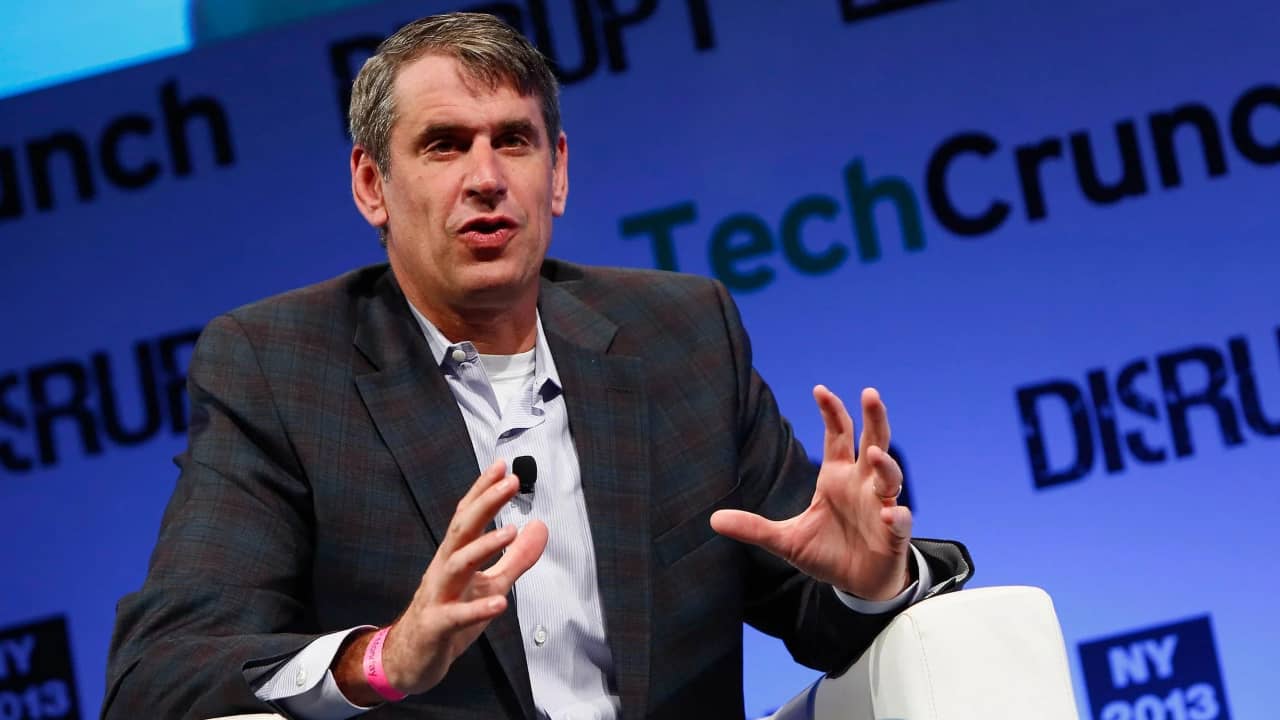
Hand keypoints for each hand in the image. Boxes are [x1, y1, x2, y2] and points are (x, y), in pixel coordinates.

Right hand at [336, 460, 546, 700]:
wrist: (411, 659)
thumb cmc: (449, 615)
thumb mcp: (490, 583)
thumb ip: (515, 558)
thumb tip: (540, 527)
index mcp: (455, 556)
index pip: (468, 516)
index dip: (484, 490)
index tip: (504, 466)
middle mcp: (443, 569)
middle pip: (462, 529)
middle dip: (486, 503)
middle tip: (511, 482)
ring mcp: (437, 596)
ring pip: (457, 564)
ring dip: (483, 547)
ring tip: (511, 533)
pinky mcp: (436, 626)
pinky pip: (455, 616)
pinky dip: (477, 608)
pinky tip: (499, 602)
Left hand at [710, 386, 911, 600]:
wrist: (858, 586)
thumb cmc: (827, 554)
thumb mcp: (786, 540)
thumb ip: (754, 527)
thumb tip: (713, 519)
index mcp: (836, 478)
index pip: (838, 436)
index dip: (831, 412)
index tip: (819, 389)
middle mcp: (861, 485)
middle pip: (873, 441)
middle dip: (873, 418)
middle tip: (869, 394)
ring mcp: (880, 506)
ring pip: (890, 476)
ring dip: (886, 464)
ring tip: (874, 454)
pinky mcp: (893, 533)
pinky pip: (899, 520)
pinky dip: (895, 515)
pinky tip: (887, 514)